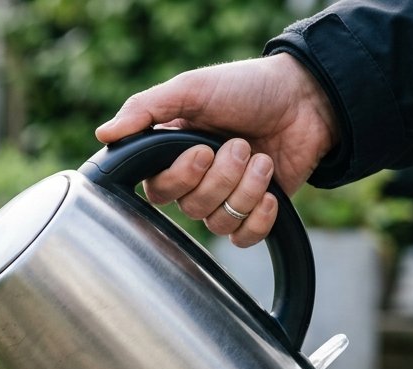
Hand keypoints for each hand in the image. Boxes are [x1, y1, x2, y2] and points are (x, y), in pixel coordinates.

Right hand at [95, 53, 339, 246]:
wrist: (308, 97)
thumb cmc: (247, 88)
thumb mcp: (191, 88)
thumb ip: (145, 108)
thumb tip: (104, 134)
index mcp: (172, 153)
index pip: (156, 189)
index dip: (180, 177)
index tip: (202, 150)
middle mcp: (195, 180)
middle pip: (188, 207)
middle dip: (220, 178)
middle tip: (240, 144)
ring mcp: (225, 197)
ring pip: (217, 222)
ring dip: (245, 189)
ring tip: (262, 159)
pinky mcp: (254, 211)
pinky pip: (242, 238)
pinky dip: (259, 218)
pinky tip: (271, 193)